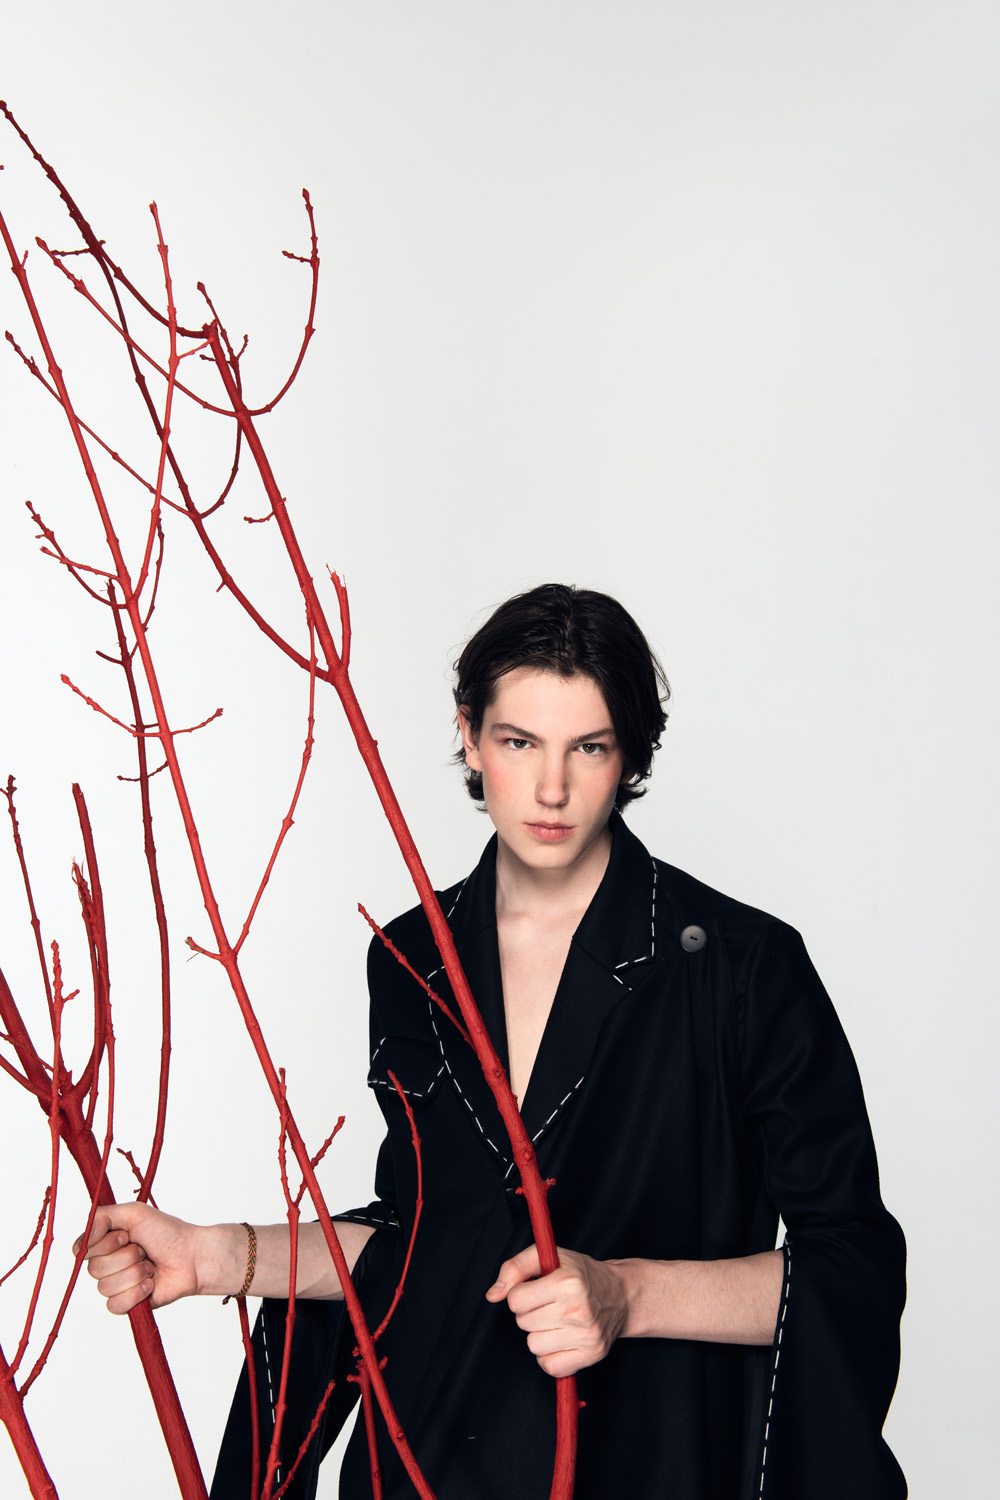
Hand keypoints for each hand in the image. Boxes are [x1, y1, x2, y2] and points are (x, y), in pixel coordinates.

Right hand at [73, 1204, 202, 1314]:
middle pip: (94, 1269)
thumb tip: (81, 1239)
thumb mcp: (134, 1213)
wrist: (192, 1257)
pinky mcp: (126, 1303)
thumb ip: (102, 1217)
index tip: (125, 1236)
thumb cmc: (166, 1232)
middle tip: (144, 1250)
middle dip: (126, 1257)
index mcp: (105, 1241)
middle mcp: (107, 1263)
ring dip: (135, 1273)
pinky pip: (115, 1305)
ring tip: (150, 1266)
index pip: (81, 1249)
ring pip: (106, 1288)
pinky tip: (151, 1283)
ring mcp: (116, 1284)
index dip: (102, 1244)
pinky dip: (136, 1293)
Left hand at [485, 1243, 628, 1377]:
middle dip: (530, 1313)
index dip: (520, 1294)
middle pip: (523, 1323)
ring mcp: (586, 1335)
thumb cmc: (581, 1274)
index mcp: (567, 1282)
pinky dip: (550, 1356)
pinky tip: (562, 1339)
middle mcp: (578, 1309)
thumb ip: (515, 1268)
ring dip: (539, 1334)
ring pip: (533, 1346)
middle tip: (548, 1304)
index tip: (535, 1290)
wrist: (621, 1295)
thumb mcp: (550, 1257)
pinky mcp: (591, 1355)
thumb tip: (493, 1295)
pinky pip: (549, 1366)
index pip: (516, 1300)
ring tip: (556, 1321)